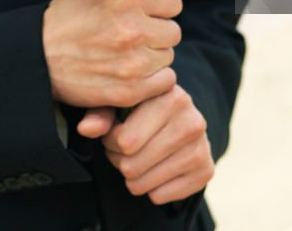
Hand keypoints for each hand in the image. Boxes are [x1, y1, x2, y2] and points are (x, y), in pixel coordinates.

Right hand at [43, 0, 190, 108]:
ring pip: (168, 57)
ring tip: (126, 54)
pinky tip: (130, 72)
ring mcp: (132, 63)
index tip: (140, 13)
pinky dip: (152, 80)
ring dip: (153, 56)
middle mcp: (133, 29)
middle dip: (156, 32)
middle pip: (173, 32)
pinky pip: (165, 83)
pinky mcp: (128, 91)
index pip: (173, 3)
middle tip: (132, 35)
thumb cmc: (69, 14)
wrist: (37, 56)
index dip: (157, 8)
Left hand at [78, 85, 213, 204]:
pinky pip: (160, 196)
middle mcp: (192, 119)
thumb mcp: (119, 103)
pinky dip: (151, 189)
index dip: (111, 141)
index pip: (125, 141)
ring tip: (138, 158)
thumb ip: (100, 114)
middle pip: (132, 165)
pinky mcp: (206, 170)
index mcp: (170, 96)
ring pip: (143, 183)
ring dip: (133, 176)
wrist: (179, 119)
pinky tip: (155, 170)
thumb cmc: (141, 110)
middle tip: (125, 150)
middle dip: (120, 160)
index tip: (116, 133)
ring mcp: (202, 146)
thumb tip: (85, 129)